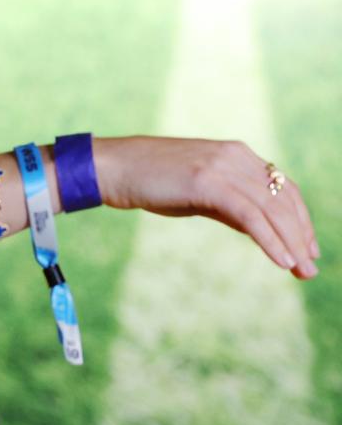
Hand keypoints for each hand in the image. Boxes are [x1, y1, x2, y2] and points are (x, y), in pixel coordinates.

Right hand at [95, 136, 319, 277]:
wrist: (114, 168)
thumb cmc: (149, 182)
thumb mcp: (196, 193)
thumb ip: (227, 205)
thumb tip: (255, 227)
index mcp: (236, 154)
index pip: (281, 187)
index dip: (298, 218)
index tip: (305, 246)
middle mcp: (236, 156)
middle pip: (283, 199)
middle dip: (300, 235)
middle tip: (310, 268)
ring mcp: (223, 167)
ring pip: (272, 209)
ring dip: (290, 242)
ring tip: (300, 270)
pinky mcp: (209, 183)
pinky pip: (250, 216)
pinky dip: (270, 240)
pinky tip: (281, 260)